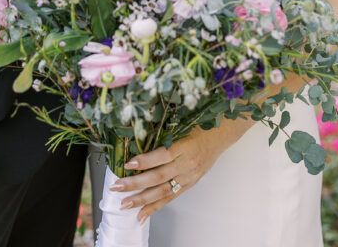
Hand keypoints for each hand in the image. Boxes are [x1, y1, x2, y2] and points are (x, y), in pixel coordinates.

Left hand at [112, 120, 250, 221]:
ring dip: (142, 199)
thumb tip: (136, 137)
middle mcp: (187, 164)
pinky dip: (155, 207)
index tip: (128, 164)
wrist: (220, 134)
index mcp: (185, 145)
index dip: (145, 161)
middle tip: (117, 187)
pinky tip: (141, 214)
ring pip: (163, 191)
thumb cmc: (198, 125)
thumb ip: (163, 133)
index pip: (163, 155)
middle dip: (136, 184)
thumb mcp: (182, 123)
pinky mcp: (190, 184)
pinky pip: (171, 197)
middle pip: (159, 176)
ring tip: (125, 204)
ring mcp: (189, 176)